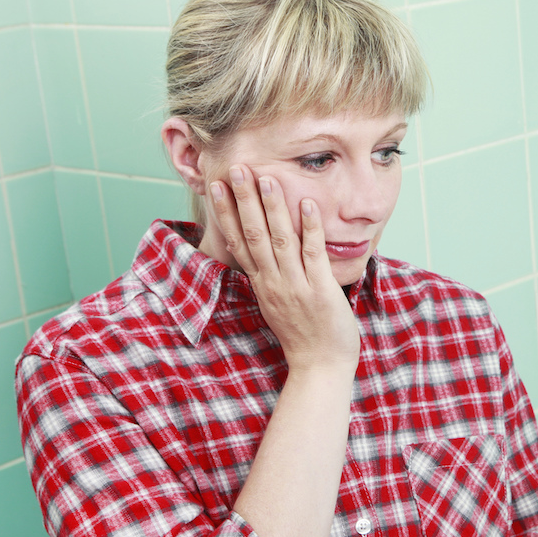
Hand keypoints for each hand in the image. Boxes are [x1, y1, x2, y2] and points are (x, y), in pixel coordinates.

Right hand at [209, 165, 359, 372]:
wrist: (320, 367)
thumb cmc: (303, 335)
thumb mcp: (277, 303)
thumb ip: (270, 277)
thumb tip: (264, 253)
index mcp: (262, 284)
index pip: (238, 242)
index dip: (227, 213)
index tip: (217, 186)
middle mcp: (273, 283)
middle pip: (254, 235)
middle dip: (244, 200)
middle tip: (236, 169)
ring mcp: (295, 286)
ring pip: (280, 240)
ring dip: (273, 207)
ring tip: (267, 178)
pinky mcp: (319, 290)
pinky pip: (313, 254)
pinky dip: (310, 228)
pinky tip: (308, 204)